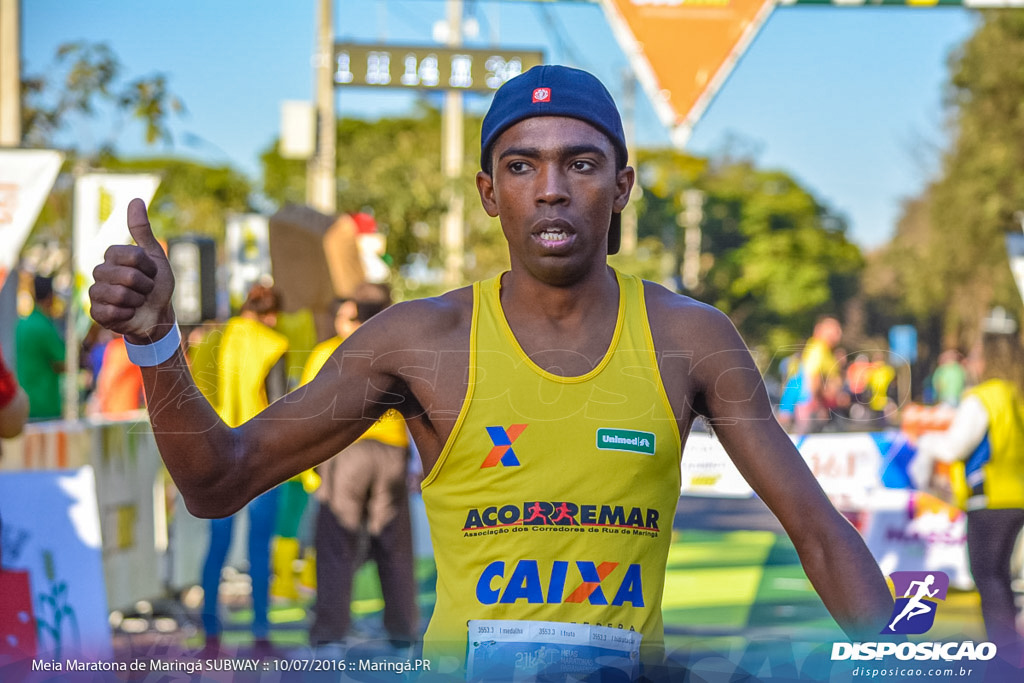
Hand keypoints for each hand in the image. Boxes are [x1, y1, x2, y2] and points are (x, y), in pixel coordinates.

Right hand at [89, 198, 174, 343]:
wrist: (157, 314)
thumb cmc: (156, 285)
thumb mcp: (155, 256)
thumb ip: (142, 230)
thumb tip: (135, 199)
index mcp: (113, 256)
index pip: (133, 256)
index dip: (149, 267)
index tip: (151, 272)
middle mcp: (100, 271)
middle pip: (128, 276)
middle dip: (145, 286)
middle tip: (145, 289)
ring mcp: (96, 292)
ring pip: (120, 294)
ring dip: (138, 300)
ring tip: (137, 301)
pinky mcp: (96, 312)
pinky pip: (112, 311)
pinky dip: (128, 314)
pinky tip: (128, 313)